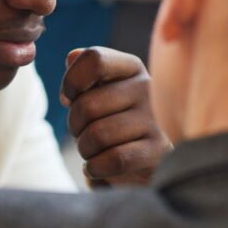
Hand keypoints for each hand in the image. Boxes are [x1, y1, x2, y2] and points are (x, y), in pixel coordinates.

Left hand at [61, 47, 171, 186]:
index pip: (94, 59)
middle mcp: (149, 88)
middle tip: (84, 133)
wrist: (139, 165)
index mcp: (131, 68)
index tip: (69, 98)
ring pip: (97, 135)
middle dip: (74, 126)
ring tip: (95, 150)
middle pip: (87, 104)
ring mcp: (156, 119)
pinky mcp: (159, 151)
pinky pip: (114, 159)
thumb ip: (84, 70)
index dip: (71, 82)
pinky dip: (97, 168)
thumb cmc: (111, 122)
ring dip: (85, 150)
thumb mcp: (98, 93)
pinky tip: (100, 167)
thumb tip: (72, 58)